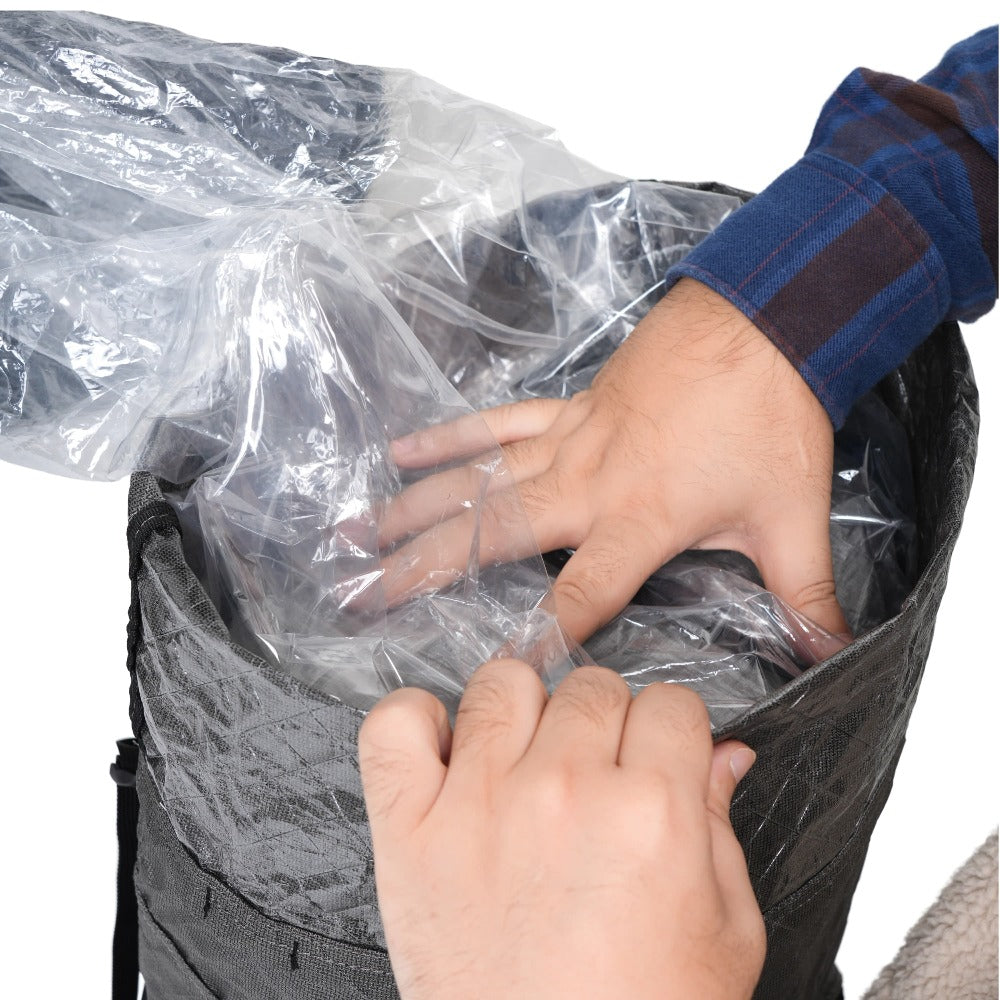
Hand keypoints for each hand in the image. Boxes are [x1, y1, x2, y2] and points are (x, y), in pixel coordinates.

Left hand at [359, 661, 766, 999]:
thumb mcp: (726, 933)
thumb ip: (722, 826)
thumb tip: (724, 753)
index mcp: (653, 814)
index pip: (671, 704)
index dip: (671, 732)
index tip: (657, 755)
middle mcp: (565, 792)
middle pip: (591, 687)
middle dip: (604, 724)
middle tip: (595, 777)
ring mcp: (479, 803)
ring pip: (502, 682)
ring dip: (520, 713)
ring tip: (523, 765)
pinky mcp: (409, 829)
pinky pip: (395, 722)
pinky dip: (414, 722)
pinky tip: (444, 754)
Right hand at [380, 277, 849, 642]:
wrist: (761, 324)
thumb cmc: (770, 419)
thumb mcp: (792, 518)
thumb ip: (805, 596)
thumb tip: (832, 657)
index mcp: (639, 520)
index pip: (578, 598)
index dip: (539, 643)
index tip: (493, 677)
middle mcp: (587, 484)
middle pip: (491, 536)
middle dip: (422, 569)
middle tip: (362, 593)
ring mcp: (568, 442)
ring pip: (477, 481)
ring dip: (414, 508)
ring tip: (358, 532)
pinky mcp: (567, 409)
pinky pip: (496, 425)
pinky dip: (449, 437)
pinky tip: (402, 450)